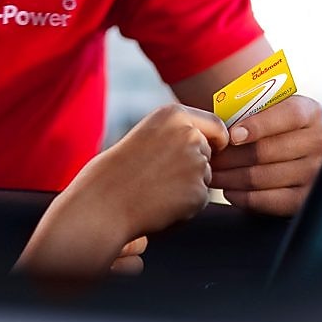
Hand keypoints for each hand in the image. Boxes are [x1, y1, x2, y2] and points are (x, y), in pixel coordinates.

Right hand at [15, 104, 227, 279]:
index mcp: (173, 114)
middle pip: (208, 153)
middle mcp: (189, 134)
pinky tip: (160, 204)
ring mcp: (196, 163)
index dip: (217, 140)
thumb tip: (208, 142)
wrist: (104, 201)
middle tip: (159, 176)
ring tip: (155, 190)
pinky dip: (185, 206)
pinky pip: (200, 200)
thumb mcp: (148, 135)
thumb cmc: (119, 171)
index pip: (216, 125)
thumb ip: (176, 134)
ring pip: (205, 177)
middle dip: (194, 165)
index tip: (215, 149)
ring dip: (189, 186)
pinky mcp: (199, 192)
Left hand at [209, 95, 321, 215]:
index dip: (258, 125)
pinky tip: (229, 191)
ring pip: (262, 176)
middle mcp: (320, 141)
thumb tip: (219, 126)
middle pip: (266, 150)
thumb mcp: (269, 114)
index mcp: (310, 113)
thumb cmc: (273, 132)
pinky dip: (244, 197)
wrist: (297, 157)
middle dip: (229, 156)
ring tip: (212, 175)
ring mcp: (317, 172)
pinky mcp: (308, 198)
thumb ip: (251, 113)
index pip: (288, 115)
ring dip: (230, 178)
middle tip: (208, 158)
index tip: (232, 135)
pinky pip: (269, 200)